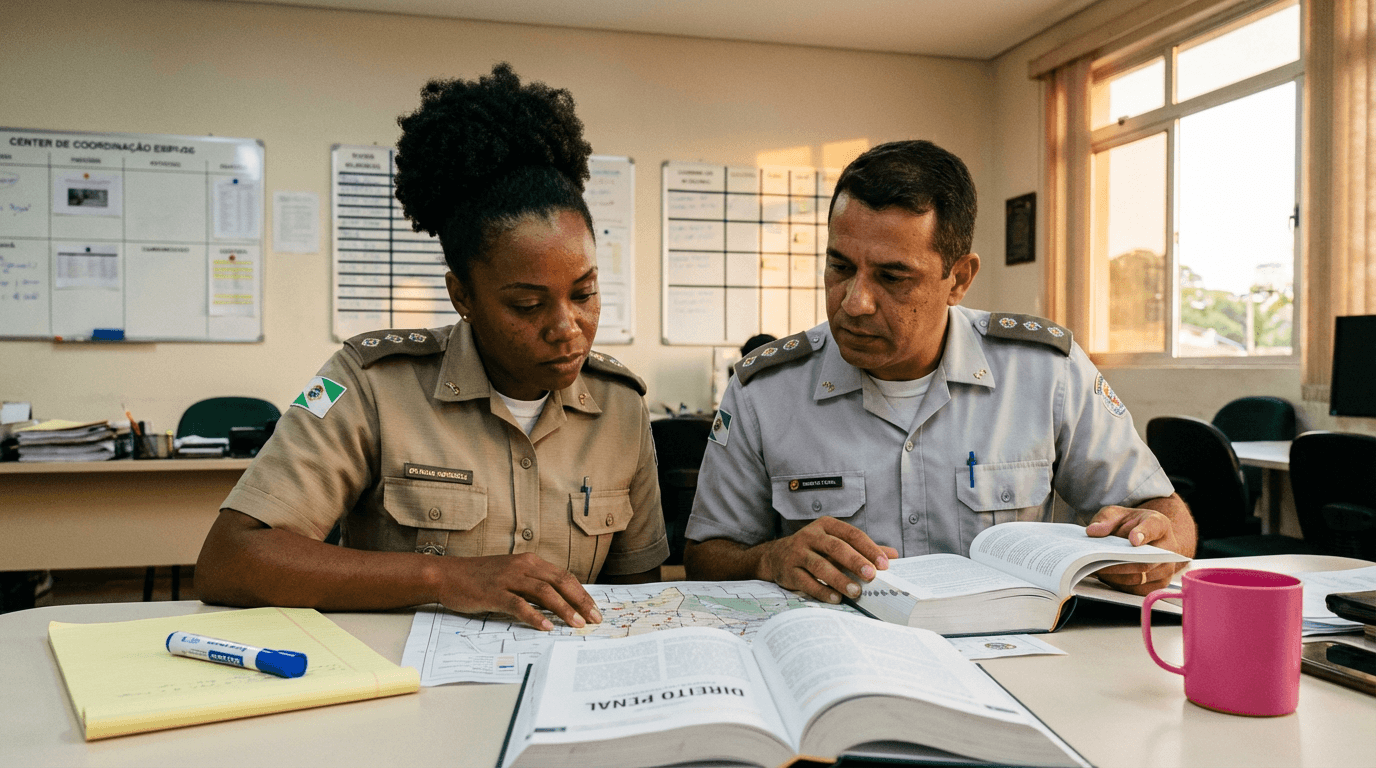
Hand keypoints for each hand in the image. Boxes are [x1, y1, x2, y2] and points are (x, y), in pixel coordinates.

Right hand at [436, 553, 601, 630]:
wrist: (448, 575)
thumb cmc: (480, 578)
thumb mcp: (512, 575)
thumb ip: (533, 584)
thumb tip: (559, 603)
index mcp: (530, 561)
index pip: (564, 576)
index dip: (582, 593)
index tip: (594, 609)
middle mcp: (522, 566)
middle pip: (560, 582)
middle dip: (580, 601)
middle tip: (594, 619)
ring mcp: (508, 578)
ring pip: (544, 593)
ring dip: (564, 609)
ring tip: (577, 624)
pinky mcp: (494, 593)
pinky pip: (519, 604)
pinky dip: (535, 616)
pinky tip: (546, 627)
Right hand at [754, 517, 898, 603]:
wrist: (775, 556)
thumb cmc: (814, 550)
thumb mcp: (836, 543)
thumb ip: (862, 548)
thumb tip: (892, 555)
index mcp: (826, 525)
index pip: (851, 534)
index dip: (869, 548)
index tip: (884, 564)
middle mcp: (810, 536)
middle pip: (835, 547)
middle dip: (855, 561)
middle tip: (871, 575)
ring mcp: (797, 552)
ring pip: (820, 565)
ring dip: (839, 579)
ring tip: (856, 592)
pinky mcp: (789, 570)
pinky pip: (807, 582)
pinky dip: (822, 591)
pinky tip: (836, 599)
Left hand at [1086, 503, 1189, 594]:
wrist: (1145, 537)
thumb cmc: (1130, 524)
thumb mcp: (1115, 515)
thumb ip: (1104, 521)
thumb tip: (1092, 531)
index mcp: (1158, 524)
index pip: (1154, 528)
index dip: (1144, 534)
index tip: (1133, 540)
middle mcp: (1168, 547)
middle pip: (1145, 561)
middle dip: (1119, 564)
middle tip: (1097, 562)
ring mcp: (1166, 567)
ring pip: (1140, 578)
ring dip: (1116, 576)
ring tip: (1097, 570)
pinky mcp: (1160, 582)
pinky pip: (1138, 589)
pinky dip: (1120, 585)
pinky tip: (1106, 577)